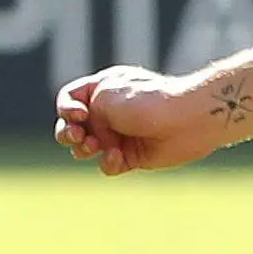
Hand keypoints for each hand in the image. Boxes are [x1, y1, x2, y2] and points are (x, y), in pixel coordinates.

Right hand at [53, 65, 224, 176]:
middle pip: (72, 126)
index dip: (66, 108)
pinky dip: (108, 163)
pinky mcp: (132, 156)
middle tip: (76, 136)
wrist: (186, 119)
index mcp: (103, 88)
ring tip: (94, 146)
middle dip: (67, 133)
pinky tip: (117, 157)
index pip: (70, 99)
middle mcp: (109, 111)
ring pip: (86, 149)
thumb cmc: (145, 101)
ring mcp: (120, 134)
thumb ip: (85, 110)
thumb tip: (88, 133)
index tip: (79, 114)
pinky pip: (108, 165)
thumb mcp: (104, 95)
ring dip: (83, 149)